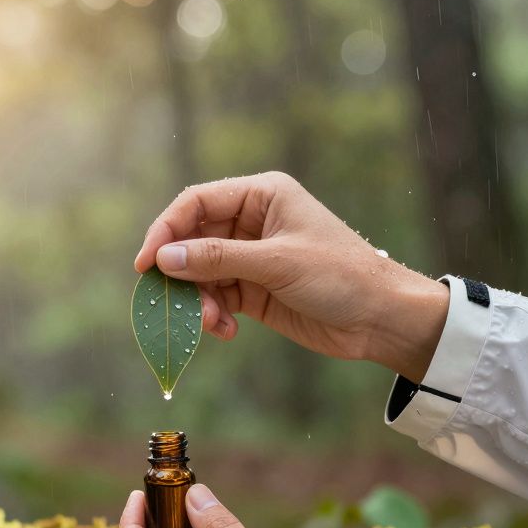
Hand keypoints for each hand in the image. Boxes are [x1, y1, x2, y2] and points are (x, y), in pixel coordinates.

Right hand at [134, 172, 448, 381]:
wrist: (380, 318)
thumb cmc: (340, 275)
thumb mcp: (278, 263)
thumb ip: (219, 259)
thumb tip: (164, 258)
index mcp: (261, 196)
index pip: (197, 203)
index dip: (166, 229)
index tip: (147, 264)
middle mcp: (252, 222)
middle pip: (192, 240)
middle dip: (181, 273)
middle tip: (169, 303)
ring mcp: (252, 257)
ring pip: (201, 274)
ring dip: (199, 301)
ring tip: (212, 324)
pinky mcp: (255, 291)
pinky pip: (218, 299)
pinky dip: (214, 316)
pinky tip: (227, 331)